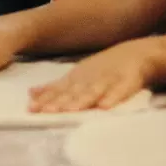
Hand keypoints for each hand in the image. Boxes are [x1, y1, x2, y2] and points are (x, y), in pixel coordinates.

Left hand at [27, 40, 157, 112]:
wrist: (135, 54)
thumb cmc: (101, 69)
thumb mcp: (76, 76)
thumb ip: (55, 87)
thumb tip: (30, 93)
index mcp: (76, 79)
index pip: (58, 91)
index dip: (45, 100)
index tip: (31, 109)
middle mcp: (89, 79)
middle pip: (73, 92)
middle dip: (59, 101)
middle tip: (46, 111)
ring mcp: (107, 80)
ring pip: (93, 91)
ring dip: (81, 101)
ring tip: (71, 110)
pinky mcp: (127, 82)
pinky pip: (120, 91)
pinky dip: (112, 98)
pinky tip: (105, 106)